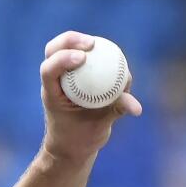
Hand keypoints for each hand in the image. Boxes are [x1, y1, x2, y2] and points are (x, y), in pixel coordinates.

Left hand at [40, 30, 142, 165]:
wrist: (72, 146)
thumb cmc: (81, 138)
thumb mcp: (99, 127)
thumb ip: (116, 112)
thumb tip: (136, 107)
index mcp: (52, 94)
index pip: (48, 70)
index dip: (63, 59)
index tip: (83, 58)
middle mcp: (56, 82)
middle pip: (53, 50)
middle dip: (70, 40)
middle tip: (91, 44)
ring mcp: (65, 78)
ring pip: (65, 49)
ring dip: (80, 41)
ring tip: (99, 45)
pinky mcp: (77, 76)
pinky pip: (85, 58)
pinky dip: (97, 52)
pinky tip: (112, 53)